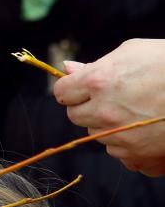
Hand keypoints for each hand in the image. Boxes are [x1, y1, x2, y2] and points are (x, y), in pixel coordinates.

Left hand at [53, 38, 164, 175]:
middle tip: (111, 97)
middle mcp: (105, 111)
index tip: (81, 87)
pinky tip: (145, 127)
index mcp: (99, 81)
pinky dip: (127, 143)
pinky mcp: (138, 154)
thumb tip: (67, 69)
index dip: (71, 88)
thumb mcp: (132, 52)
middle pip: (75, 116)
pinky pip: (118, 152)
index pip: (62, 92)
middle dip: (87, 107)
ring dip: (107, 125)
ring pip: (96, 135)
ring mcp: (121, 136)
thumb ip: (95, 65)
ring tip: (135, 110)